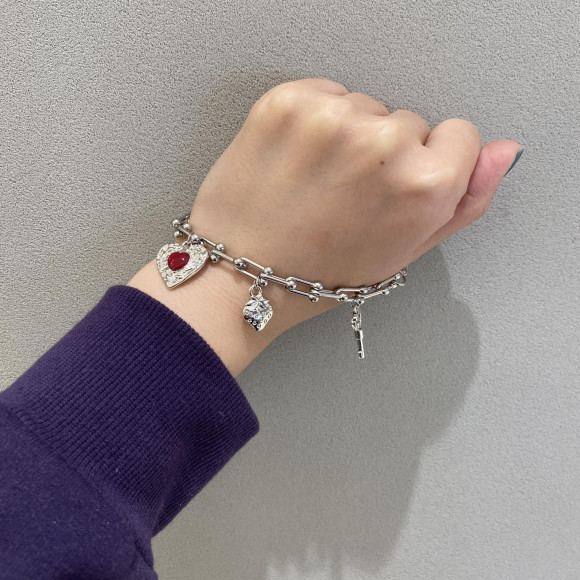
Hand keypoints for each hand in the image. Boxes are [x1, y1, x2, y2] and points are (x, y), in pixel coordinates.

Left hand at [129, 78, 522, 375]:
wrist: (241, 273)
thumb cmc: (321, 274)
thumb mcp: (405, 251)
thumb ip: (465, 201)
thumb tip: (503, 152)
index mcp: (422, 186)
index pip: (460, 135)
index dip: (428, 165)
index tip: (393, 189)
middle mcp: (381, 143)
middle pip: (409, 121)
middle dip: (385, 155)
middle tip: (346, 197)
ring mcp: (331, 117)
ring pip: (366, 107)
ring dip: (347, 137)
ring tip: (317, 183)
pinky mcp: (287, 102)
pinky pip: (325, 94)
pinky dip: (315, 122)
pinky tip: (298, 162)